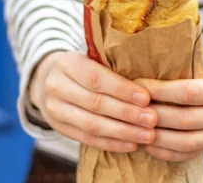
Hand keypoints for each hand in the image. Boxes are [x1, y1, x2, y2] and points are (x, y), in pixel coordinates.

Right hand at [29, 52, 157, 152]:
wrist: (49, 78)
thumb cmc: (83, 66)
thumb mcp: (92, 57)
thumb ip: (112, 66)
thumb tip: (148, 82)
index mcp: (67, 63)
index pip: (96, 78)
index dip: (122, 89)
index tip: (146, 98)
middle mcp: (56, 86)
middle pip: (95, 103)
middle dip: (127, 113)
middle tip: (152, 119)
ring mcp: (54, 109)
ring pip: (91, 125)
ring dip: (123, 132)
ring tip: (147, 135)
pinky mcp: (58, 128)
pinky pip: (87, 139)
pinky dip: (111, 143)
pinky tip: (131, 144)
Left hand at [136, 52, 202, 161]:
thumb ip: (181, 63)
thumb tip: (141, 61)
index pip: (188, 92)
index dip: (160, 90)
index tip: (137, 84)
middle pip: (185, 120)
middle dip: (154, 115)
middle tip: (130, 108)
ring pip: (187, 143)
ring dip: (158, 138)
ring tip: (135, 128)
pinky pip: (189, 155)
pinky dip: (166, 152)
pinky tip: (148, 144)